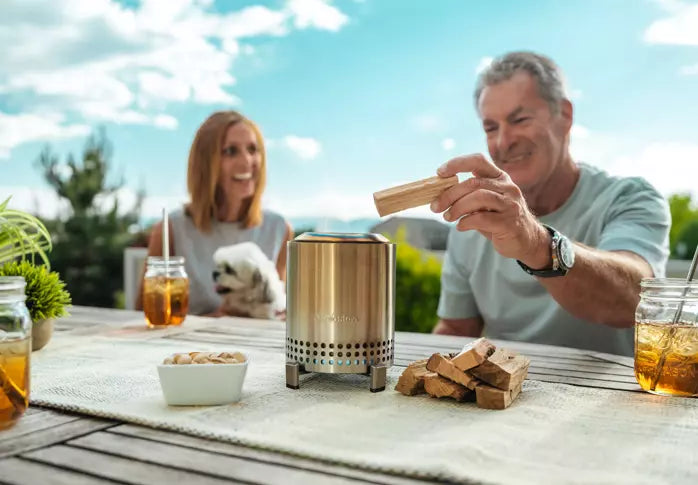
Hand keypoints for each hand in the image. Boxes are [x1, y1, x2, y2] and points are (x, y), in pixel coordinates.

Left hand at [430, 153, 550, 267]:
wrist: (526, 240)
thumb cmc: (499, 220)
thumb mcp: (484, 204)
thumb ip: (468, 196)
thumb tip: (439, 195)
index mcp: (499, 177)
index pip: (478, 161)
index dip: (457, 163)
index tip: (439, 172)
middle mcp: (508, 187)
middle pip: (474, 183)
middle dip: (450, 194)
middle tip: (435, 206)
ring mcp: (511, 204)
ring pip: (479, 197)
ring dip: (457, 207)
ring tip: (447, 217)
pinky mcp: (510, 222)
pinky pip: (483, 218)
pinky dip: (466, 222)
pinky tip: (461, 226)